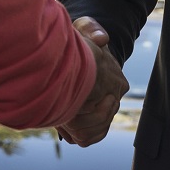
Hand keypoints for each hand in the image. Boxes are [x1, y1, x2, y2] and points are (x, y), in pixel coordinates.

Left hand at [57, 17, 126, 146]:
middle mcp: (114, 100)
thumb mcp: (83, 29)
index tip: (60, 99)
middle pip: (91, 125)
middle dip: (69, 119)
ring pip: (87, 136)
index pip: (98, 107)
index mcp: (115, 82)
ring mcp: (106, 115)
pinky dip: (73, 135)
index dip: (74, 107)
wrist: (81, 59)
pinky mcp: (97, 126)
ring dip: (69, 128)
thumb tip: (101, 39)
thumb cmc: (81, 44)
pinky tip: (61, 121)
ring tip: (56, 114)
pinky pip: (87, 140)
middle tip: (54, 109)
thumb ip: (90, 29)